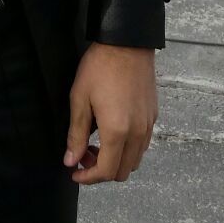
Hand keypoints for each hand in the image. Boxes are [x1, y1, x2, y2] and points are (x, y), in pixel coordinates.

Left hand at [64, 42, 156, 183]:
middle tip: (82, 155)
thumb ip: (75, 134)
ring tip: (95, 144)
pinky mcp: (153, 117)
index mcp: (117, 132)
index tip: (74, 173)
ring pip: (135, 160)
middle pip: (123, 172)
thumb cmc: (99, 68)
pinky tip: (112, 132)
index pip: (106, 171)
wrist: (126, 44)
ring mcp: (148, 126)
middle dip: (101, 171)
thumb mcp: (79, 100)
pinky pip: (142, 145)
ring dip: (115, 161)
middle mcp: (137, 134)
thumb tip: (70, 160)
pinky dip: (127, 149)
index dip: (88, 178)